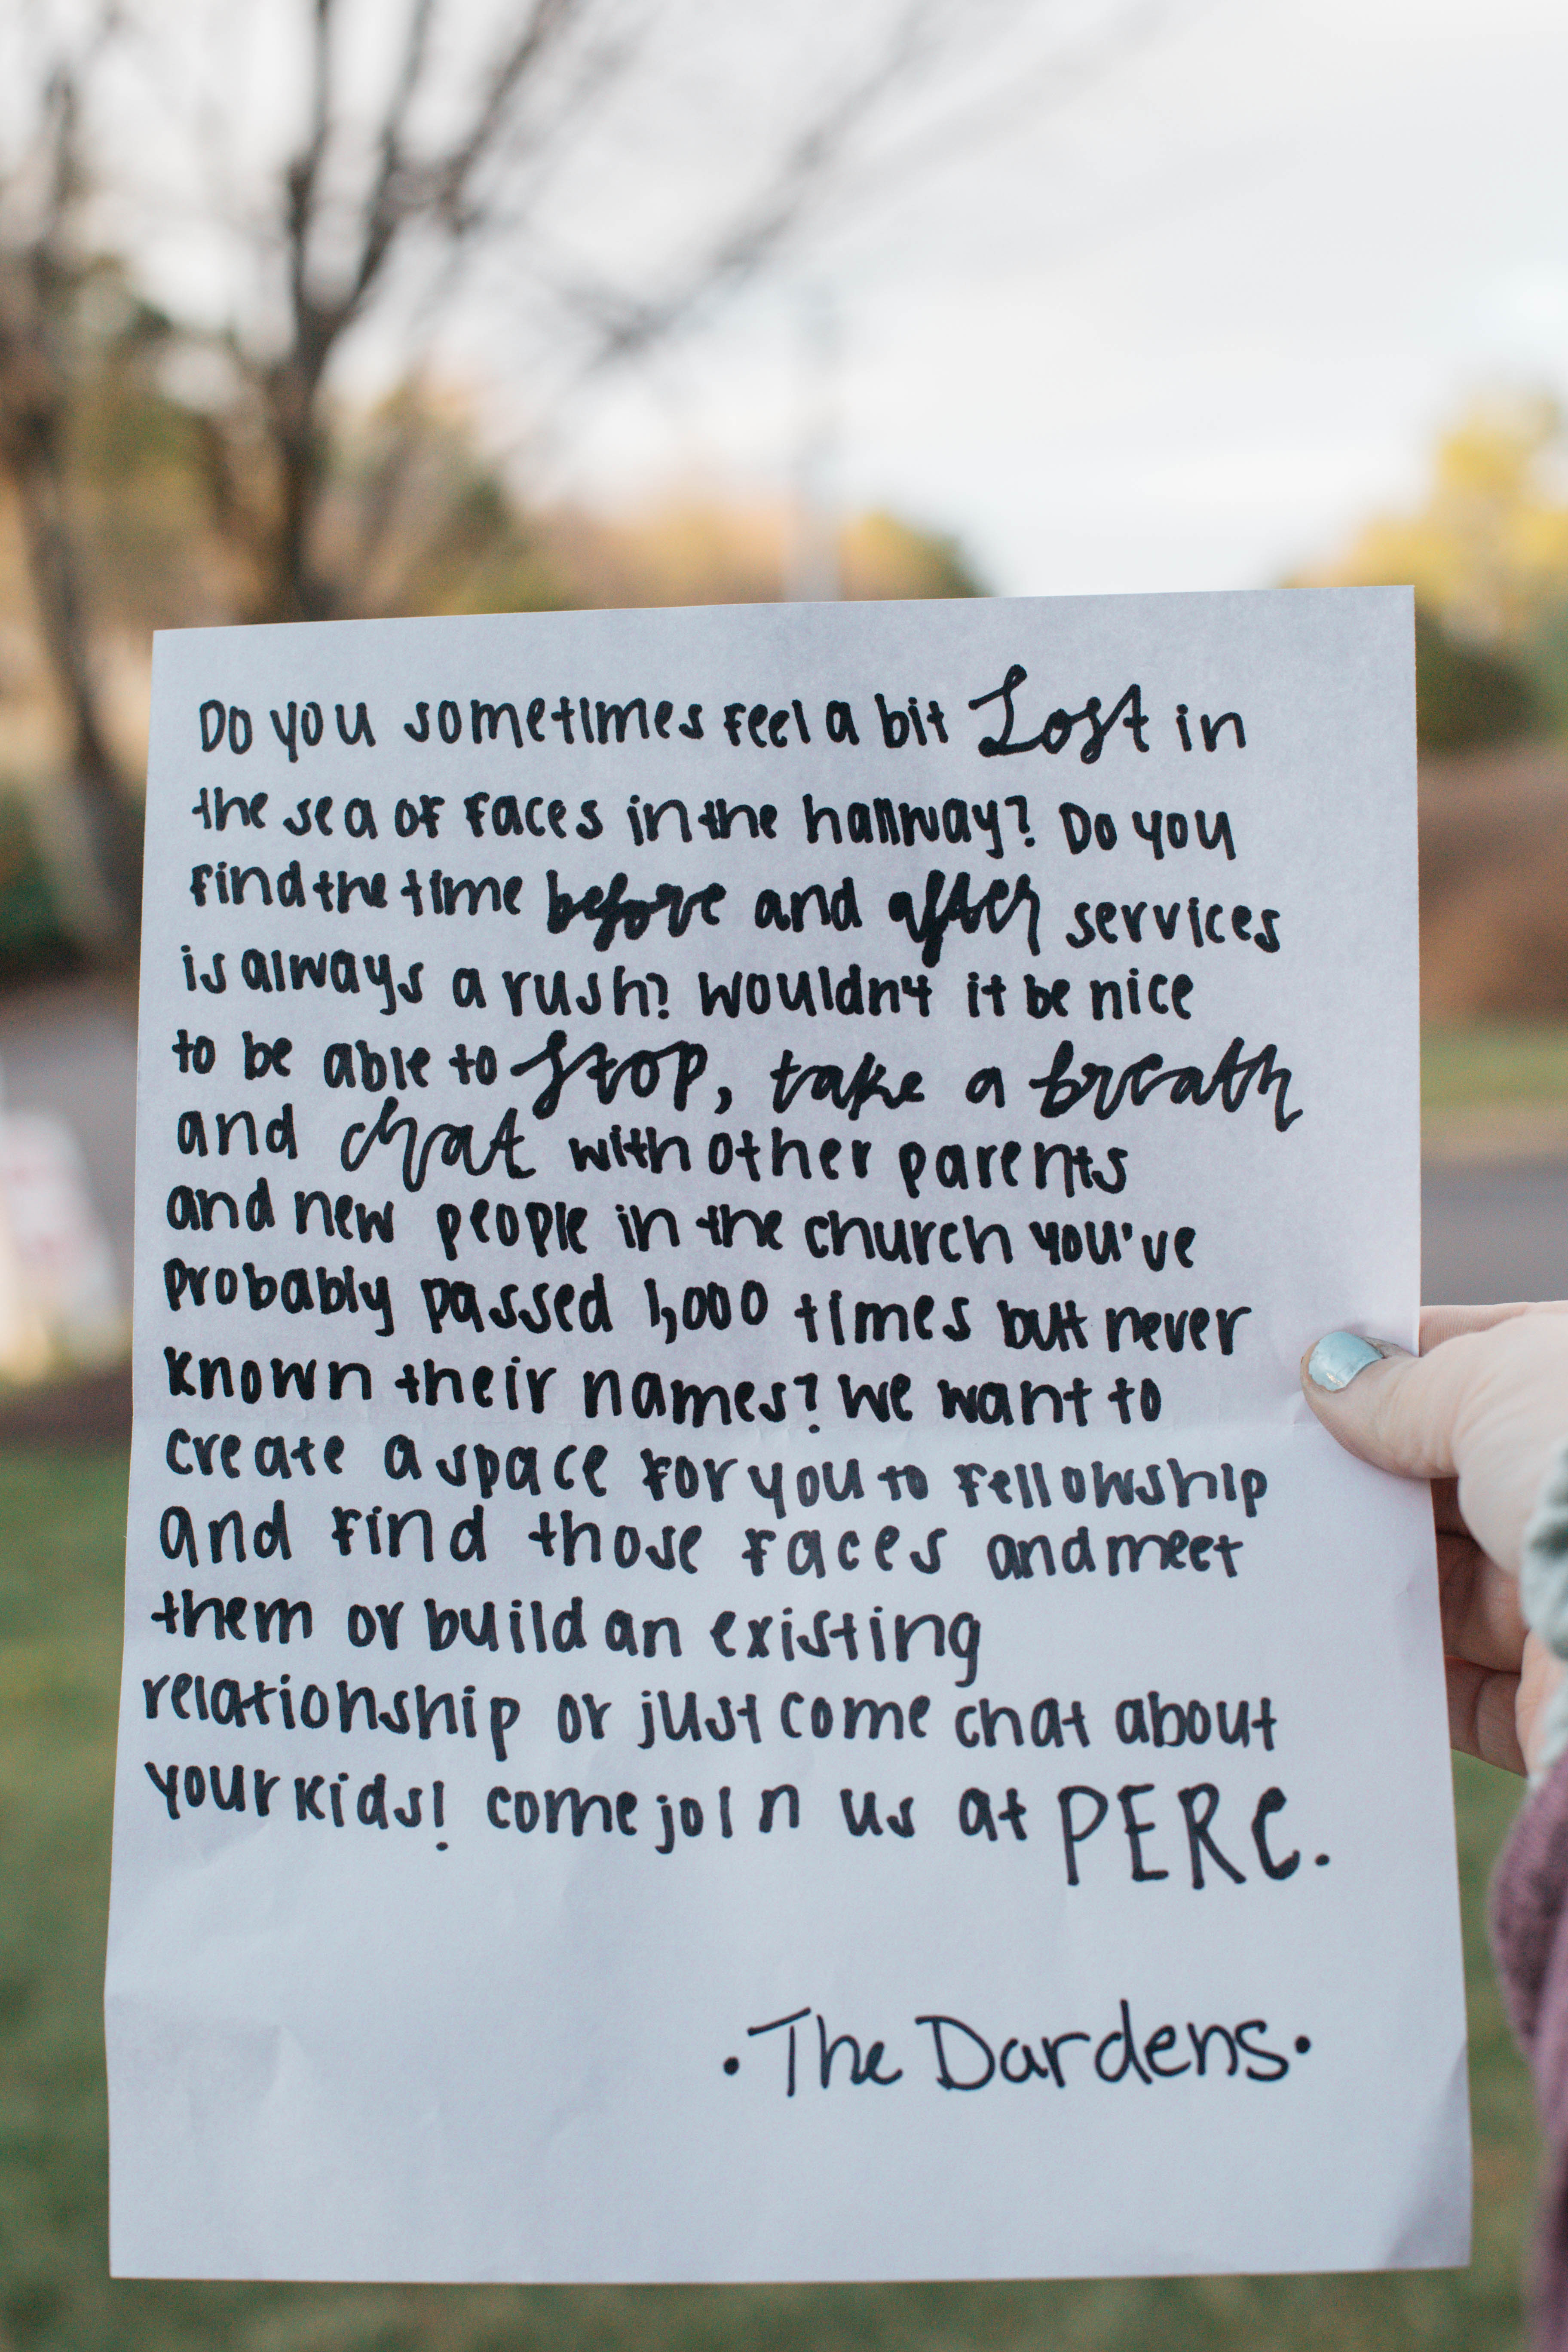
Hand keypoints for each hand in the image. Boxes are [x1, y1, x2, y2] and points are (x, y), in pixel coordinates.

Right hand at [1302, 1302, 1567, 1776]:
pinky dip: (1403, 1673)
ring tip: (1289, 1559)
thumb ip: (1405, 1386)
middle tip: (1279, 1471)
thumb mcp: (1492, 1385)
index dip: (1397, 1364)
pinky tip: (1336, 1640)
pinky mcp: (1561, 1695)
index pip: (1486, 1365)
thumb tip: (1330, 1373)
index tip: (1310, 1373)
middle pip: (1458, 1486)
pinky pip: (1466, 1692)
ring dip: (1377, 1578)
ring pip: (1452, 1589)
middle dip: (1373, 1480)